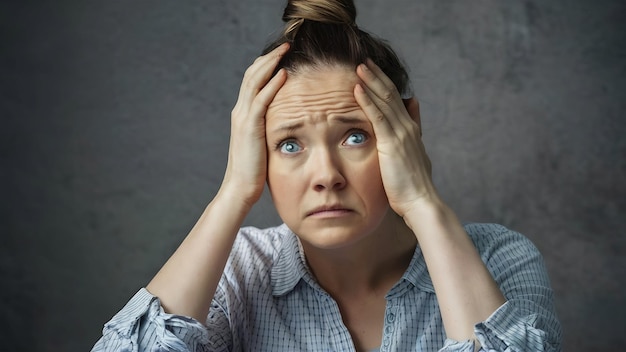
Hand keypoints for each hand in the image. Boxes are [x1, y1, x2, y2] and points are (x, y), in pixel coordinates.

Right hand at [220, 43, 288, 207]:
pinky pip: (261, 100)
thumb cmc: (255, 170)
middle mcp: (240, 111)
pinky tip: (283, 74)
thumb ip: (270, 128)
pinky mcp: (249, 127)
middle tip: (286, 44)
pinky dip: (272, 85)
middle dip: (269, 57)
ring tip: (285, 50)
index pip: (253, 81)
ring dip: (271, 63)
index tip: (282, 54)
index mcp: (243, 114)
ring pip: (254, 81)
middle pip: (252, 74)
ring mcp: (243, 118)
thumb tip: (287, 121)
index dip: (266, 65)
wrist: (240, 188)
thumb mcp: (263, 143)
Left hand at [354, 59, 436, 216]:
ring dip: (371, 82)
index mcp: (411, 130)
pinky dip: (367, 101)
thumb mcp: (415, 154)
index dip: (384, 84)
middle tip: (364, 60)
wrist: (421, 202)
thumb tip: (414, 106)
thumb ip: (414, 130)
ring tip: (359, 66)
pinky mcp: (392, 143)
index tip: (373, 71)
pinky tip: (357, 89)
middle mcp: (408, 127)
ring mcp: (401, 134)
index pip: (397, 100)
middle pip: (391, 95)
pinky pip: (378, 117)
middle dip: (376, 76)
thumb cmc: (413, 185)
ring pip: (385, 101)